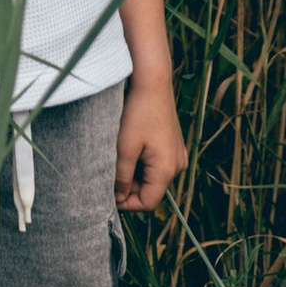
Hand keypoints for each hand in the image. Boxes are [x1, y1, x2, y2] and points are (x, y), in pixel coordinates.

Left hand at [114, 74, 184, 210]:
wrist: (153, 83)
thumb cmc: (138, 113)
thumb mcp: (124, 148)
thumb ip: (121, 178)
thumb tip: (119, 198)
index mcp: (167, 170)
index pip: (147, 203)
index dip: (126, 203)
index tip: (108, 195)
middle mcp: (178, 165)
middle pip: (150, 190)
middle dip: (129, 186)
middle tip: (109, 172)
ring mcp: (177, 155)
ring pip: (152, 177)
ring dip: (134, 173)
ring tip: (119, 156)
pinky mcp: (174, 145)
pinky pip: (157, 164)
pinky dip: (142, 162)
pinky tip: (130, 147)